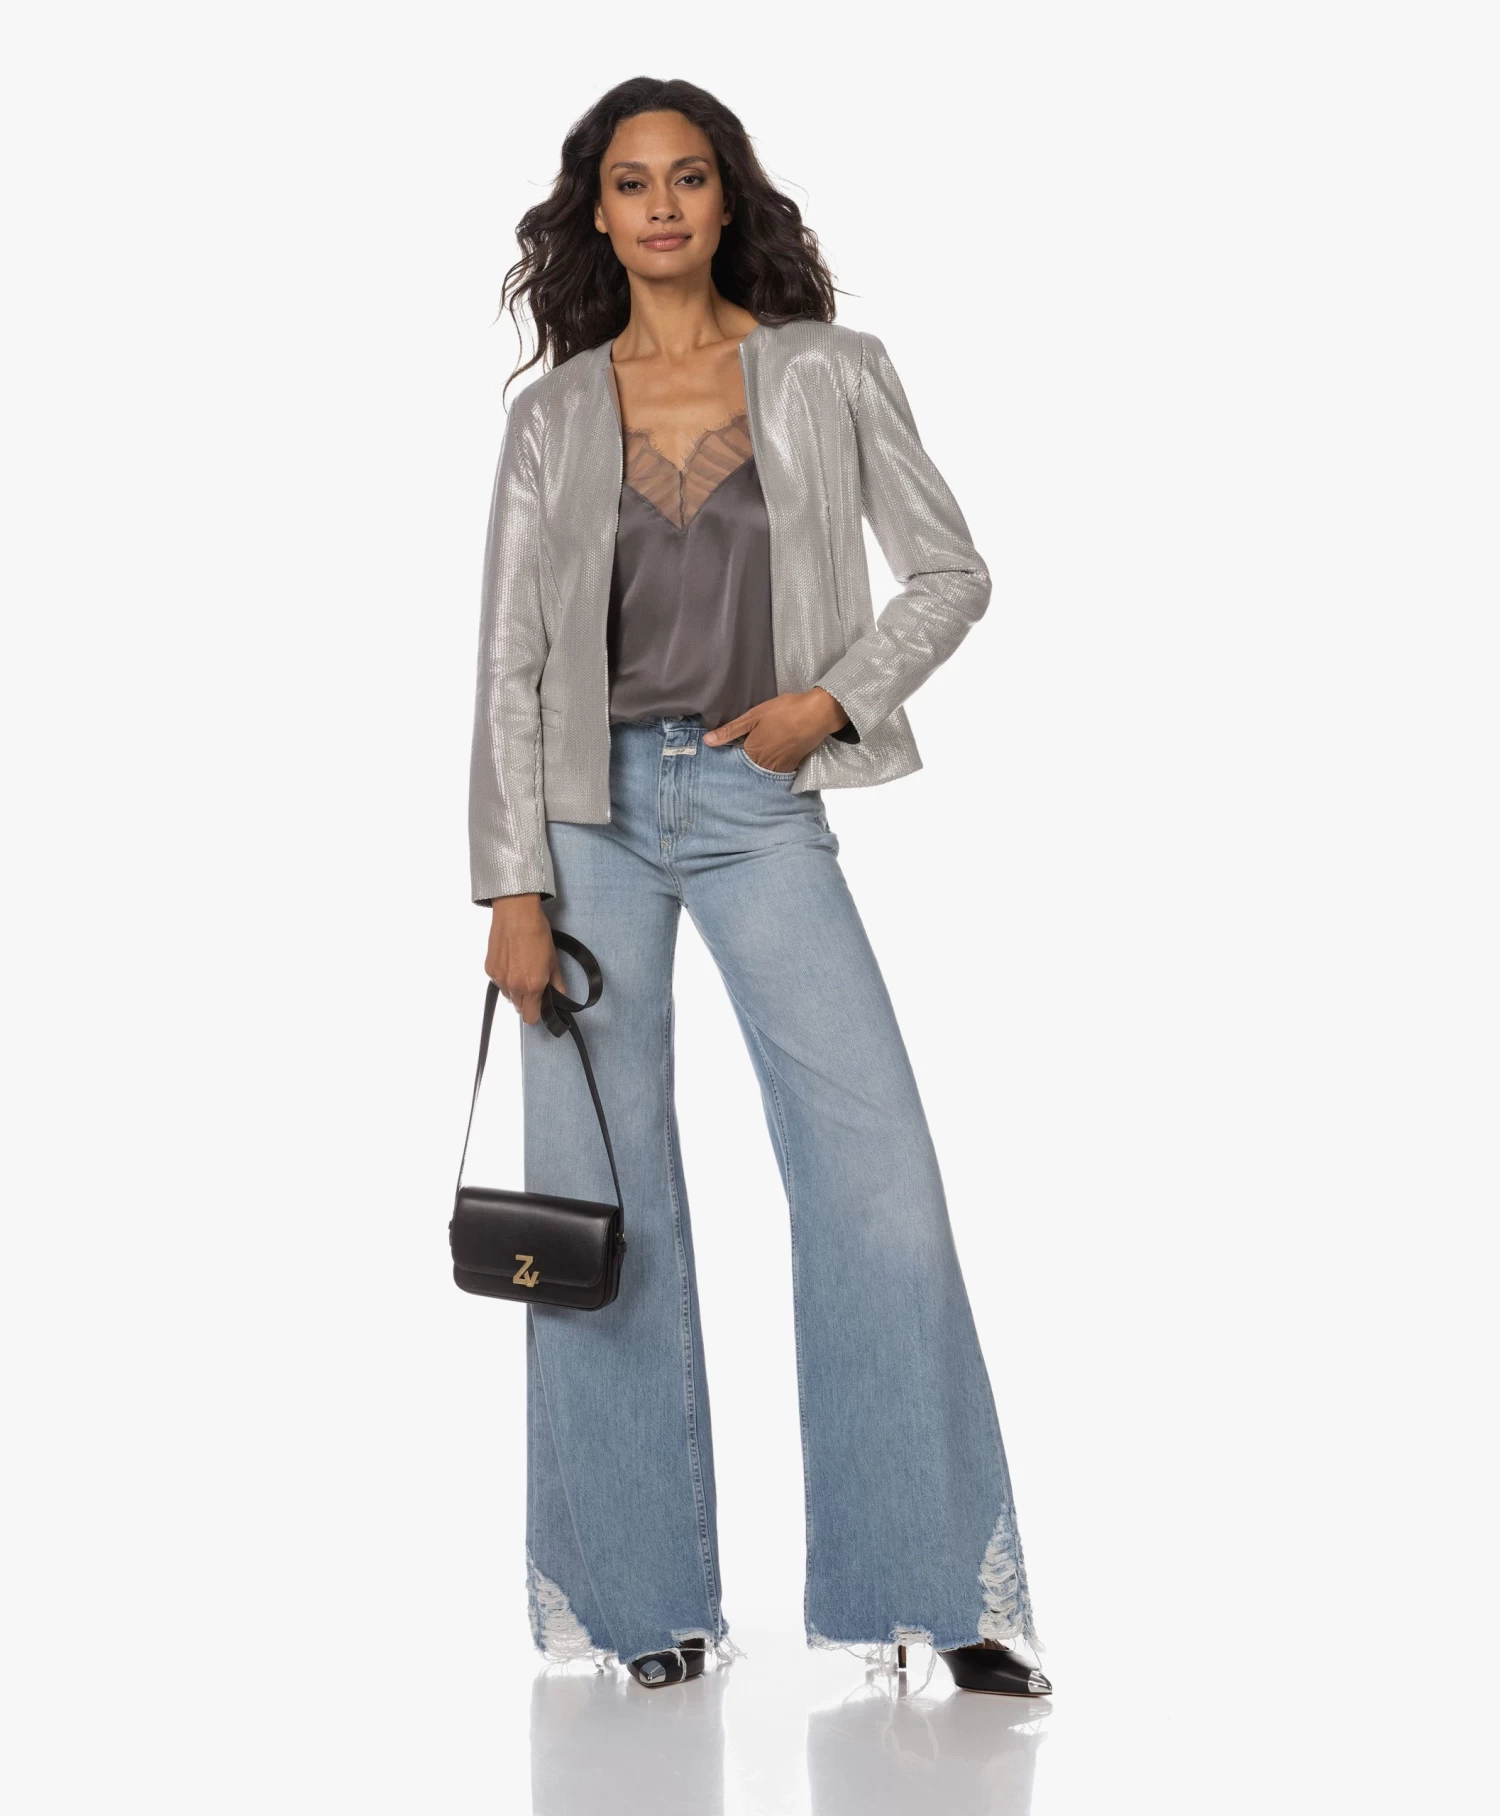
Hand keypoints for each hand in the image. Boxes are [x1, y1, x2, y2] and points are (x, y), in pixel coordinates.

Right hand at [486, 894, 564, 1024]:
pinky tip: (510, 961)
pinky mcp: (489, 969)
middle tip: (533, 982)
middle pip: (519, 1008)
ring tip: (521, 968)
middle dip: (527, 1000)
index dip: (537, 1013)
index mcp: (532, 987)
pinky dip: (504, 977)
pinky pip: (498, 982)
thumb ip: (557, 984)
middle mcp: (513, 987)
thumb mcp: (554, 960)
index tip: (541, 1003)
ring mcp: (499, 979)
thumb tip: (561, 998)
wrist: (516, 914)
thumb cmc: (538, 935)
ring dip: (515, 989)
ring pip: (508, 995)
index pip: (530, 1018)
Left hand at [703, 687, 848, 772]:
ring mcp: (779, 768)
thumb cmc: (784, 711)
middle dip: (741, 765)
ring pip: (761, 772)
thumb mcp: (753, 717)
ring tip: (755, 756)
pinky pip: (776, 772)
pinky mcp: (792, 766)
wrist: (817, 714)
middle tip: (740, 757)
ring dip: (756, 768)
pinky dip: (770, 767)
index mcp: (752, 753)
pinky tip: (770, 757)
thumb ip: (730, 731)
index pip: (733, 762)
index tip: (724, 756)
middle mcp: (764, 765)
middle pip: (747, 769)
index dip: (728, 758)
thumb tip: (707, 741)